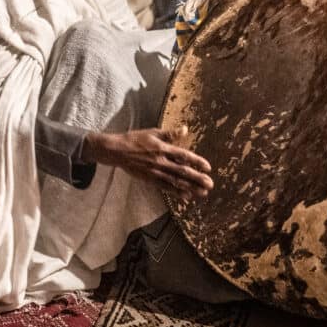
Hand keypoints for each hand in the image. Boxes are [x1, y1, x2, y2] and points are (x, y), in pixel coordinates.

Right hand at [81, 127, 212, 200]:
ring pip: (176, 182)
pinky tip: (186, 197)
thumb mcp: (153, 132)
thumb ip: (170, 133)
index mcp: (163, 148)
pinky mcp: (150, 180)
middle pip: (182, 172)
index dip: (197, 162)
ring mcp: (155, 172)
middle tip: (210, 185)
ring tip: (203, 193)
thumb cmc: (135, 139)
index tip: (208, 167)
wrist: (117, 151)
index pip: (184, 156)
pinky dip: (176, 193)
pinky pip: (165, 188)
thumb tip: (185, 129)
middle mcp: (161, 162)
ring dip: (190, 188)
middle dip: (197, 179)